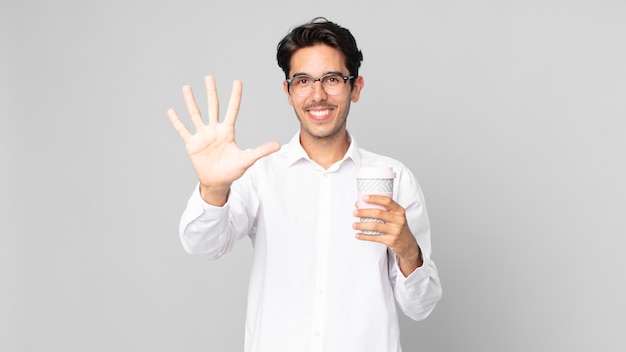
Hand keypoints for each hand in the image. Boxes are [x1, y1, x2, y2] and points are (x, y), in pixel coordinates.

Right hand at [167, 75, 280, 204]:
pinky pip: (183, 130)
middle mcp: (214, 130)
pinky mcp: (192, 144)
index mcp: (227, 131)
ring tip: (186, 87)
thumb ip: (260, 151)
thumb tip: (278, 146)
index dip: (235, 96)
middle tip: (209, 77)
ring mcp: (202, 136)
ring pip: (196, 114)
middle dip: (211, 92)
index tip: (237, 82)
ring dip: (191, 101)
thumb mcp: (247, 160)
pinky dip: (176, 121)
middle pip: (213, 107)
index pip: (232, 110)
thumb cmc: (232, 170)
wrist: (217, 181)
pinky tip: (171, 111)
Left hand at [353, 195, 422, 275]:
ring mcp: (395, 231)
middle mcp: (399, 220)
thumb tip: (359, 204)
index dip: (375, 198)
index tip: (364, 198)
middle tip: (355, 212)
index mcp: (399, 211)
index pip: (387, 201)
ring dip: (361, 225)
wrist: (407, 244)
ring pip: (375, 226)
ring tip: (354, 225)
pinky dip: (364, 236)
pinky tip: (358, 235)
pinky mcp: (391, 241)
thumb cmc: (398, 227)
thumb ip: (382, 210)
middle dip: (364, 212)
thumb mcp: (395, 216)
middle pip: (378, 213)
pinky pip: (374, 238)